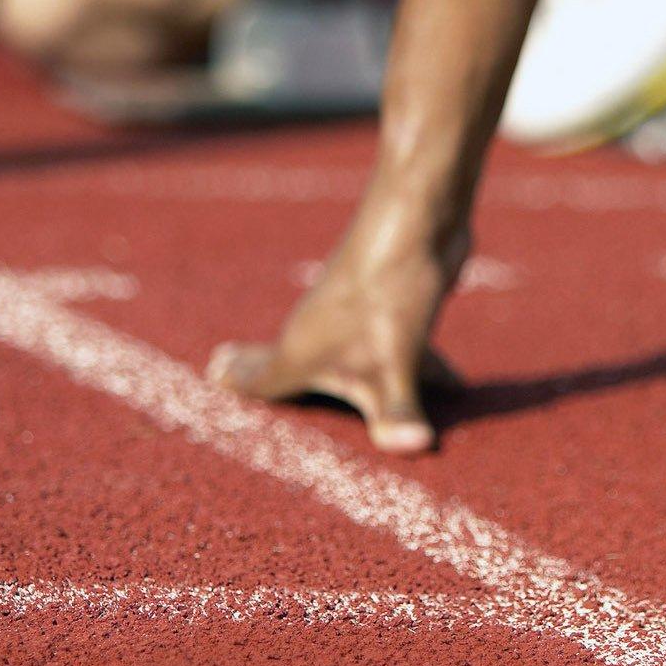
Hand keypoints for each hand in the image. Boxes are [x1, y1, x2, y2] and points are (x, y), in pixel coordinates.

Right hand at [207, 207, 466, 454]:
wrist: (420, 218)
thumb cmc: (388, 293)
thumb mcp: (394, 364)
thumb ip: (397, 413)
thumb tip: (412, 447)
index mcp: (300, 350)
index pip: (260, 377)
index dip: (238, 381)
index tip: (211, 374)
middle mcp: (320, 329)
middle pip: (289, 361)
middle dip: (269, 375)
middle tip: (230, 371)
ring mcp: (354, 314)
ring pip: (345, 355)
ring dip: (344, 378)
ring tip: (340, 391)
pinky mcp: (393, 304)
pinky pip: (394, 348)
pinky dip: (410, 369)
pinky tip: (454, 384)